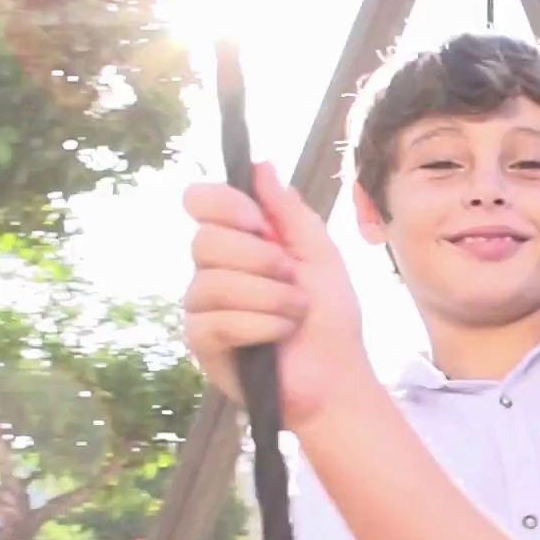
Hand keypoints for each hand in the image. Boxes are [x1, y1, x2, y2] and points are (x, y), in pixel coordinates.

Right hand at [182, 161, 368, 428]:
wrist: (338, 374)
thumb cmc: (330, 316)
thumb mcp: (319, 253)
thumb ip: (289, 211)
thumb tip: (260, 164)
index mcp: (239, 241)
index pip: (201, 201)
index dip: (227, 205)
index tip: (262, 224)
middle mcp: (212, 269)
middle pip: (206, 240)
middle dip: (262, 260)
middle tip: (291, 279)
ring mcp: (202, 307)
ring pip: (214, 282)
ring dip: (271, 298)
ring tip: (295, 314)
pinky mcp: (202, 343)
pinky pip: (219, 321)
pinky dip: (263, 326)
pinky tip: (281, 335)